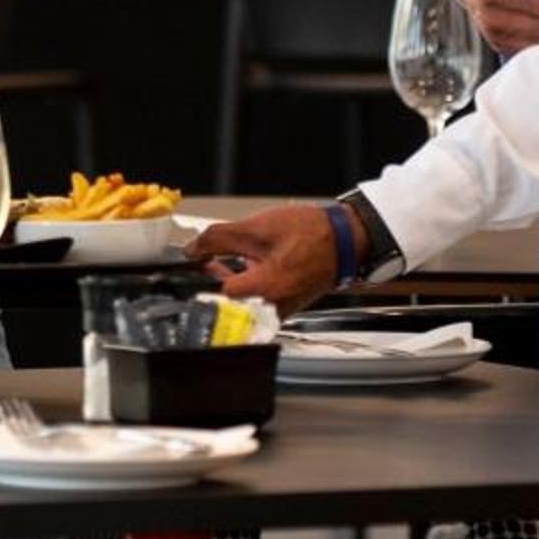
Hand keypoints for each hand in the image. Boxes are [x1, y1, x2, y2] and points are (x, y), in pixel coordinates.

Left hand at [185, 203, 341, 316]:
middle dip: (216, 282)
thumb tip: (193, 249)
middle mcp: (272, 308)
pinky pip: (258, 303)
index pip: (217, 294)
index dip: (204, 274)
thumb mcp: (257, 228)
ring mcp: (281, 310)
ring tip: (228, 262)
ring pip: (242, 304)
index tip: (200, 260)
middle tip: (210, 261)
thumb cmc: (311, 234)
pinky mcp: (287, 306)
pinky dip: (249, 286)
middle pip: (228, 304)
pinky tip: (249, 267)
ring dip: (232, 283)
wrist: (345, 239)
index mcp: (264, 290)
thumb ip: (218, 238)